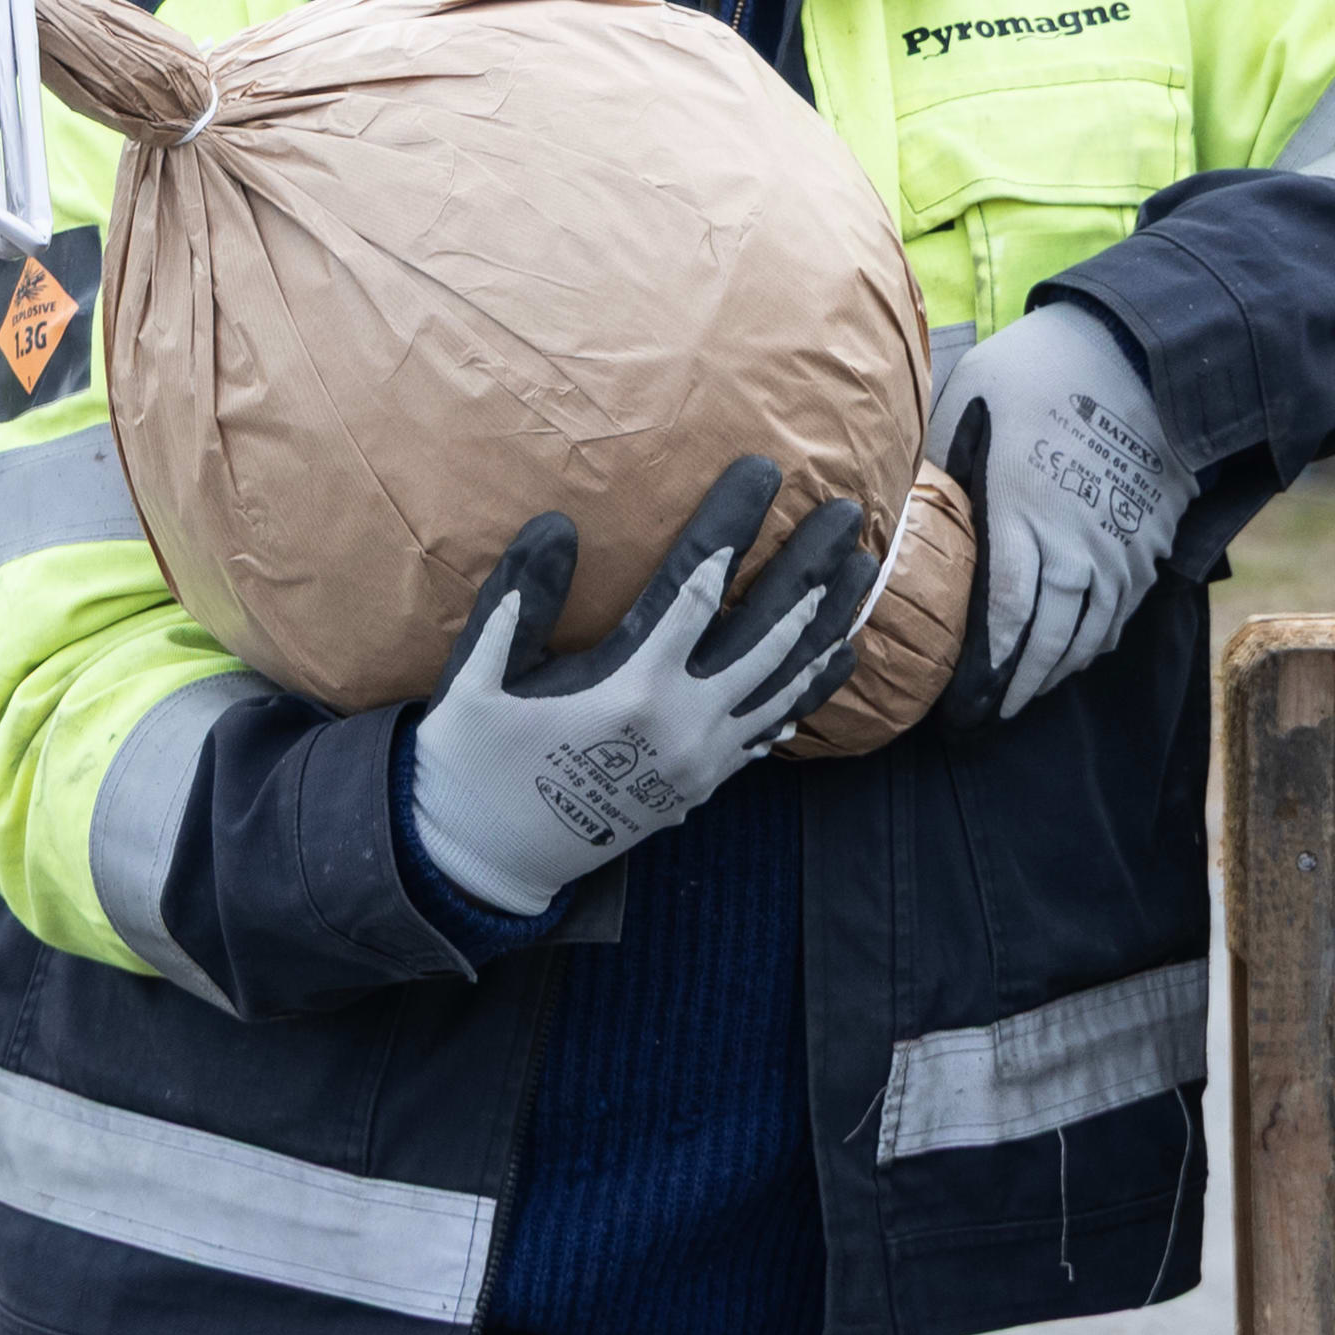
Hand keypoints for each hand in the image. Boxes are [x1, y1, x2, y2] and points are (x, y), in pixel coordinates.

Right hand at [405, 457, 873, 916]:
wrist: (486, 862)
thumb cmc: (470, 762)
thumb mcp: (475, 679)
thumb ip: (517, 599)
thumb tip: (557, 523)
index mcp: (630, 686)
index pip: (698, 586)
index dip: (735, 524)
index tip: (766, 473)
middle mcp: (682, 722)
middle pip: (768, 630)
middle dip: (811, 567)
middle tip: (848, 514)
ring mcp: (700, 758)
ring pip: (785, 681)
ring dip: (828, 624)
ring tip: (864, 574)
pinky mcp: (701, 784)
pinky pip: (771, 729)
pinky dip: (808, 690)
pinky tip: (834, 660)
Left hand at [927, 300, 1189, 718]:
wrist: (1142, 350)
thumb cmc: (1041, 370)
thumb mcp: (967, 403)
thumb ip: (936, 462)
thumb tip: (893, 502)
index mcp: (1021, 519)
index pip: (1000, 621)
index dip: (980, 674)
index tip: (955, 706)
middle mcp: (1074, 550)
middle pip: (1044, 644)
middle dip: (1013, 690)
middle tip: (983, 721)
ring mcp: (1118, 551)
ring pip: (1086, 637)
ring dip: (1053, 674)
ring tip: (1023, 697)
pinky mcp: (1148, 542)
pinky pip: (1121, 612)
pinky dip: (1095, 641)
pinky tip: (1076, 653)